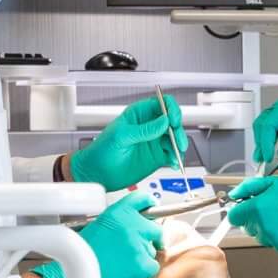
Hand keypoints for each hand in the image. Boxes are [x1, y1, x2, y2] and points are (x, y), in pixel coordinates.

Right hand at [30, 191, 162, 277]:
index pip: (141, 199)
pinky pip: (152, 266)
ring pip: (152, 250)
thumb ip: (118, 223)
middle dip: (151, 237)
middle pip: (155, 228)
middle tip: (138, 246)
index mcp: (117, 213)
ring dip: (142, 256)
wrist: (74, 276)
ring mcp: (137, 244)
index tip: (153, 207)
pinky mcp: (142, 264)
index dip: (149, 203)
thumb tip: (135, 225)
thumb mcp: (97, 227)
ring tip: (121, 263)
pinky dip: (143, 271)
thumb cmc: (81, 255)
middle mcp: (130, 225)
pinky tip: (126, 272)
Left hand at [67, 94, 187, 189]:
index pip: (161, 104)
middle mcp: (149, 127)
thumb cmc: (102, 151)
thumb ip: (144, 130)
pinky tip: (174, 162)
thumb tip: (164, 122)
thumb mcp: (121, 136)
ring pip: (174, 139)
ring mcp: (154, 142)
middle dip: (178, 130)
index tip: (173, 120)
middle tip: (178, 141)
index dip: (170, 109)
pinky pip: (172, 154)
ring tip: (176, 154)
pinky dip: (176, 158)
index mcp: (139, 115)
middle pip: (172, 122)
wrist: (97, 173)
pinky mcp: (157, 157)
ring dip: (179, 146)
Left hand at [224, 174, 277, 255]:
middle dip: (253, 220)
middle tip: (267, 211)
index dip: (238, 213)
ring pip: (259, 236)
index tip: (242, 211)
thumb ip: (248, 188)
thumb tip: (235, 194)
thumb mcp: (271, 183)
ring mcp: (272, 238)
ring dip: (265, 229)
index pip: (234, 217)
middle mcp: (263, 225)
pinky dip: (277, 237)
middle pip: (246, 227)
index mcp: (257, 209)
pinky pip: (273, 243)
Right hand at [250, 97, 277, 168]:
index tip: (269, 156)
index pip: (270, 123)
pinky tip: (270, 160)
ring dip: (261, 147)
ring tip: (265, 162)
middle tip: (265, 161)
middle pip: (261, 126)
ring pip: (261, 132)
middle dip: (261, 144)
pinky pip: (267, 138)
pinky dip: (267, 149)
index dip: (267, 141)